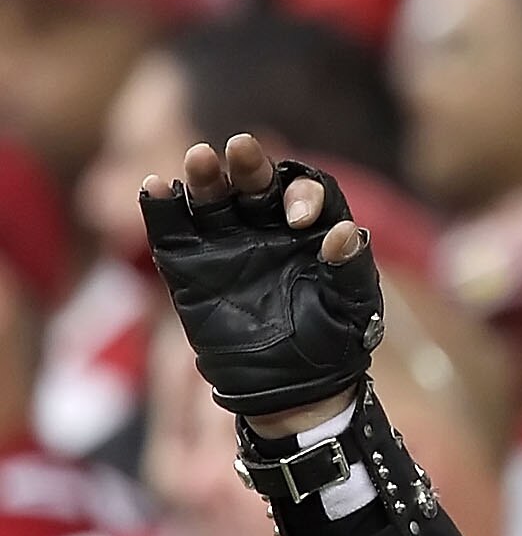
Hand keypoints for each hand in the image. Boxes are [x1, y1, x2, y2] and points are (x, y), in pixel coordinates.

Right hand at [139, 134, 381, 429]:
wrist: (290, 386)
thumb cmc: (332, 339)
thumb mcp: (352, 305)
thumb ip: (351, 268)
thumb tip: (345, 234)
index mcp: (311, 227)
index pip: (306, 192)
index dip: (303, 195)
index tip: (299, 218)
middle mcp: (265, 224)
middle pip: (255, 182)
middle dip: (250, 165)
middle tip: (242, 148)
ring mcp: (225, 241)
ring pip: (211, 197)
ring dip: (204, 175)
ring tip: (200, 158)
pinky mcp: (188, 264)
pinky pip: (171, 228)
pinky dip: (161, 206)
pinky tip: (155, 188)